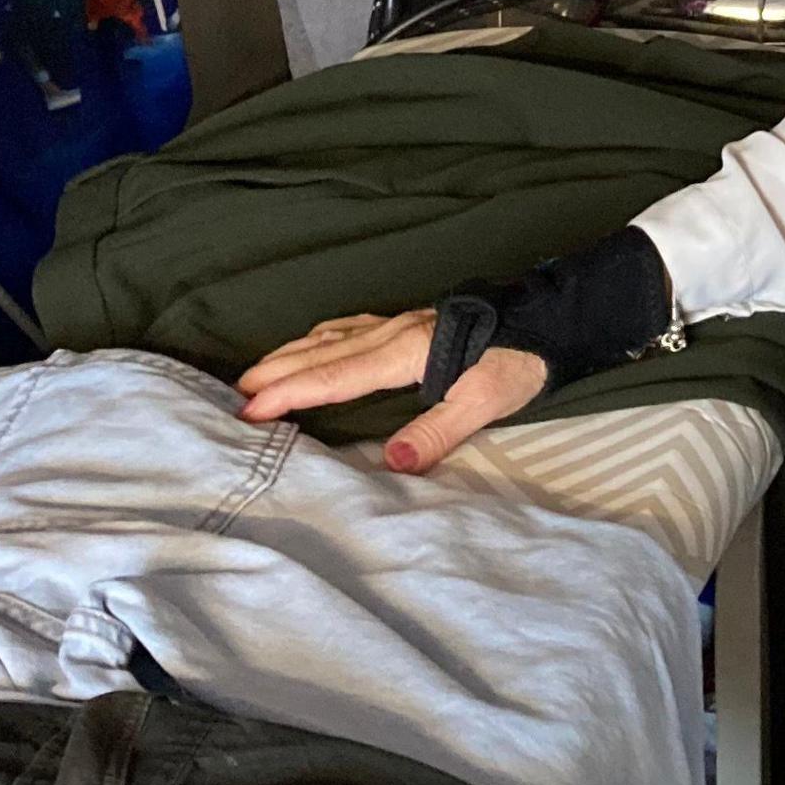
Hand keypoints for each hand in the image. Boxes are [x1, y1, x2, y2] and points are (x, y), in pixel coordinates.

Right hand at [235, 311, 548, 472]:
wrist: (551, 320)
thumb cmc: (520, 362)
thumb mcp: (486, 404)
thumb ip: (438, 433)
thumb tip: (393, 464)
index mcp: (406, 352)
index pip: (336, 376)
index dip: (291, 393)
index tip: (252, 409)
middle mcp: (394, 332)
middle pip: (321, 353)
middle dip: (275, 372)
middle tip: (233, 395)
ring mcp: (399, 323)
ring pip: (330, 336)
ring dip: (291, 354)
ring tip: (257, 372)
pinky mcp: (408, 322)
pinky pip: (348, 327)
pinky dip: (319, 338)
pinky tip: (312, 342)